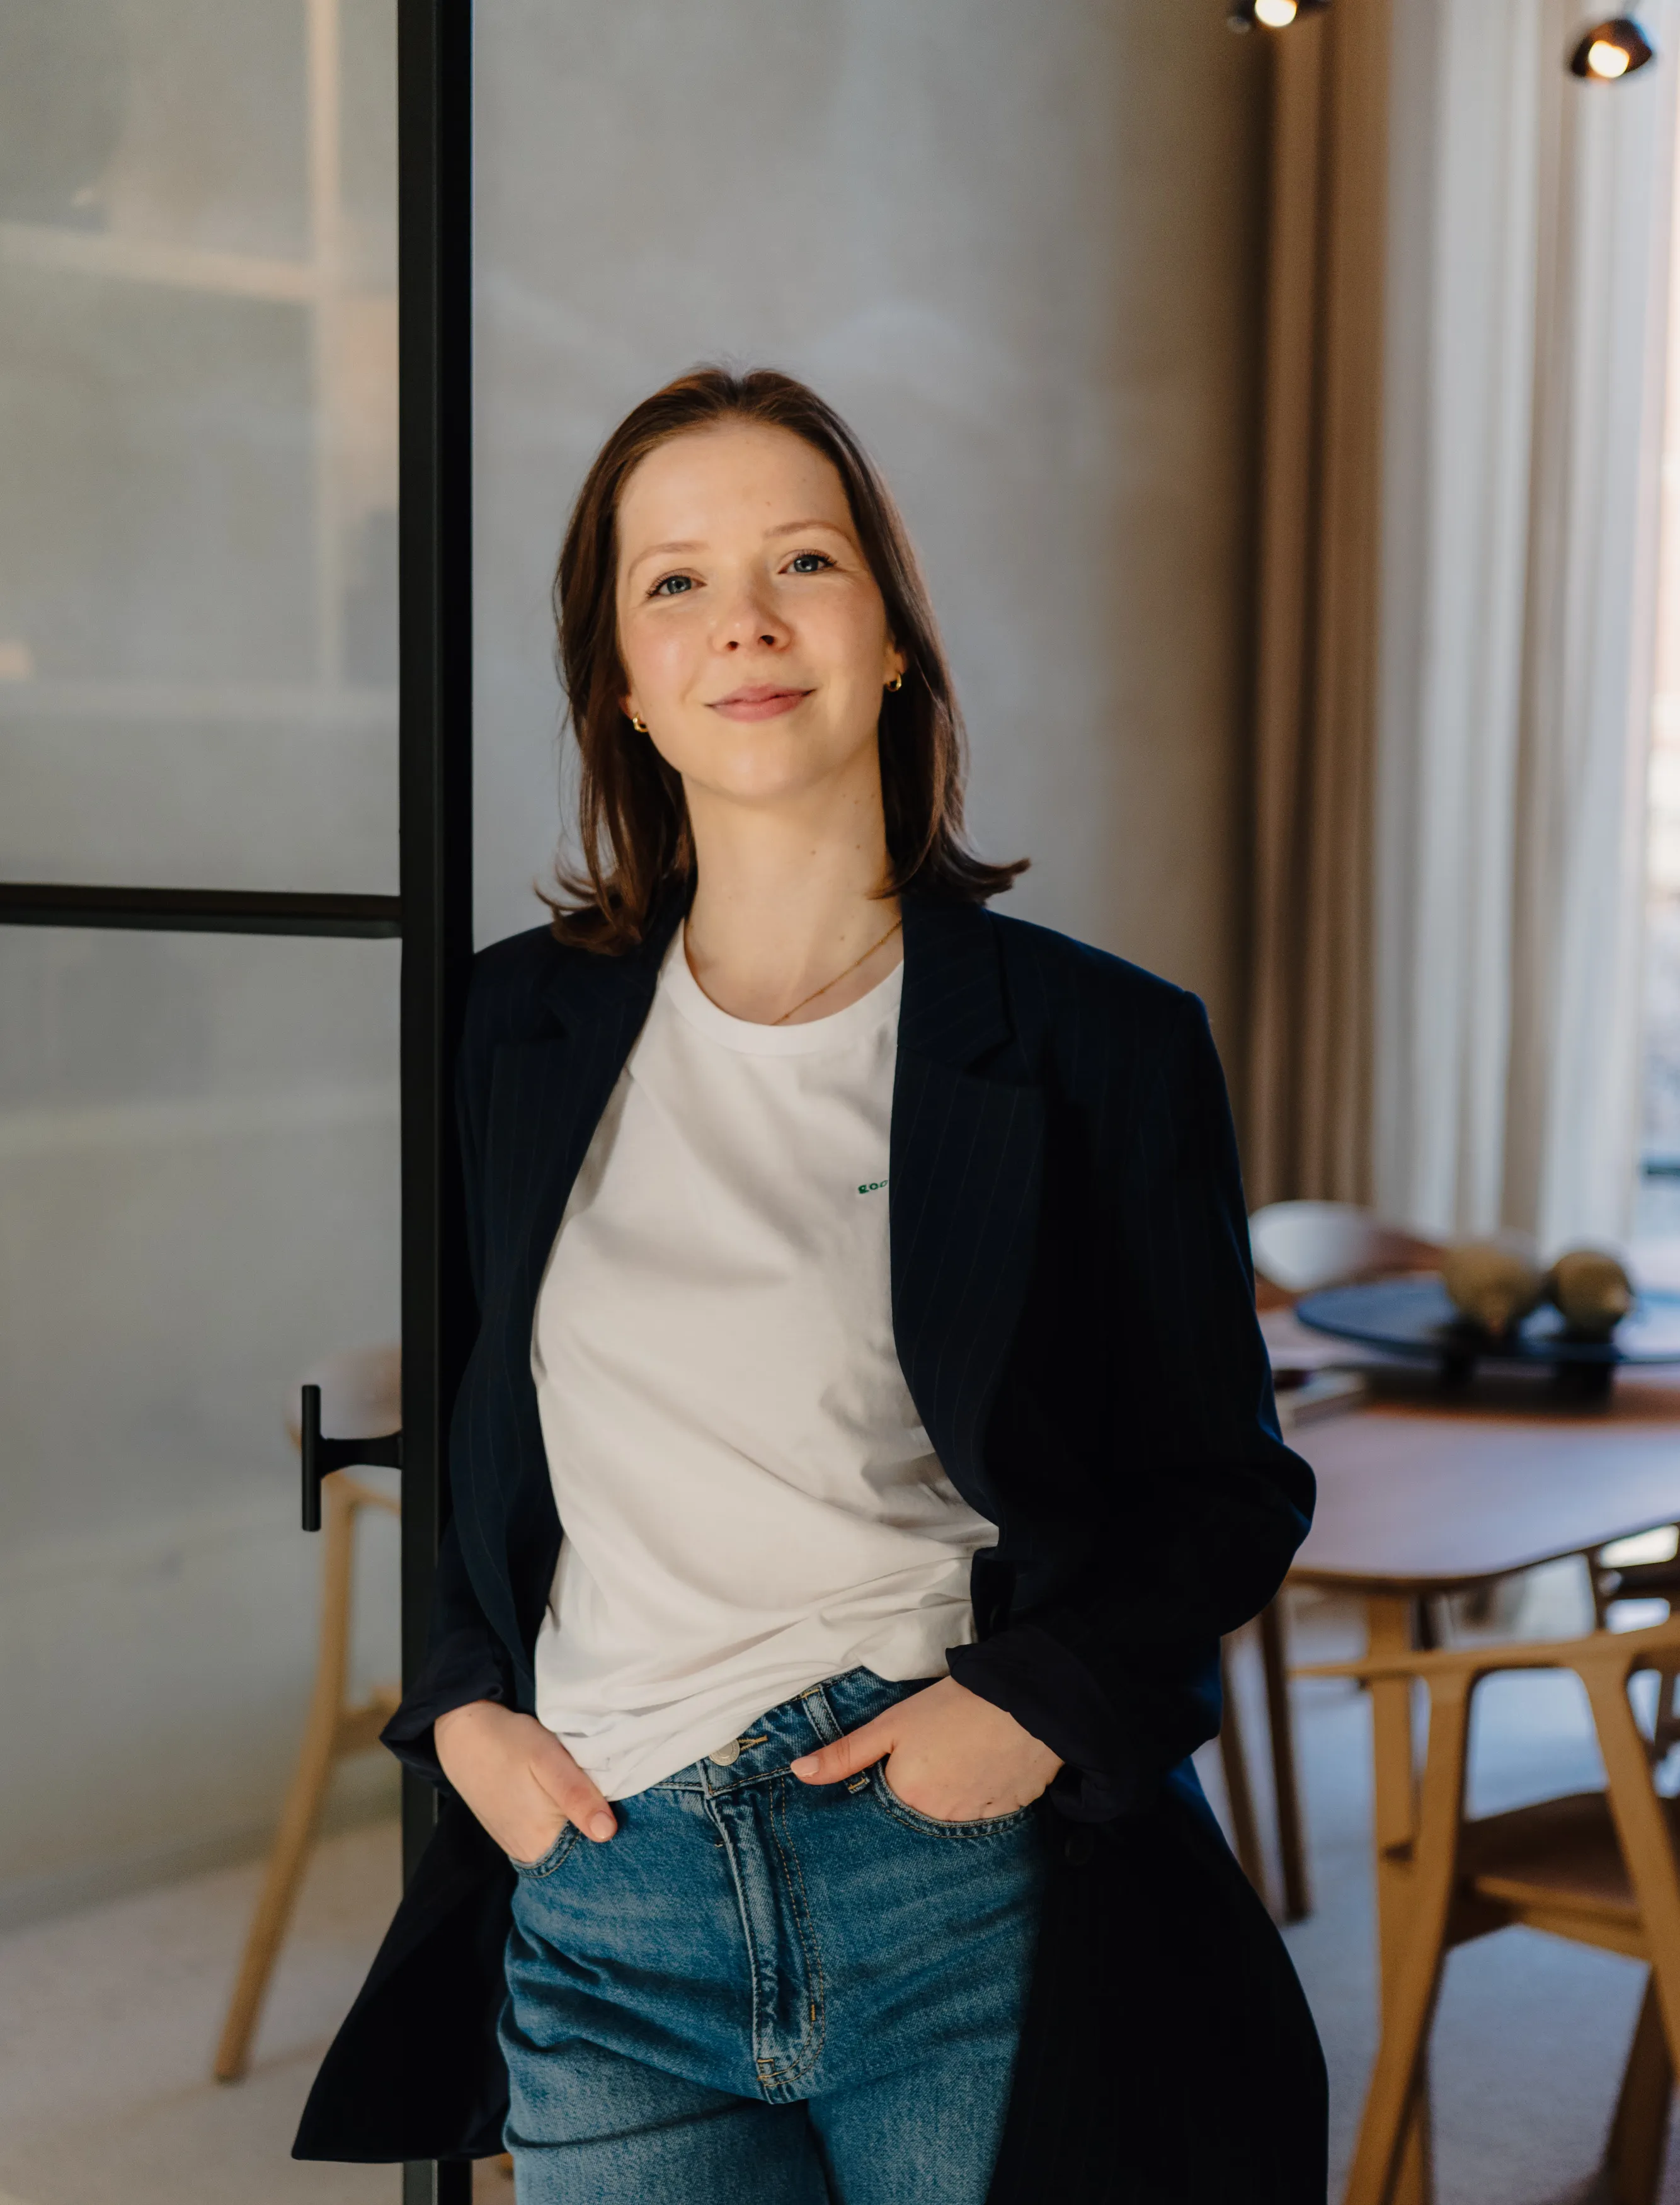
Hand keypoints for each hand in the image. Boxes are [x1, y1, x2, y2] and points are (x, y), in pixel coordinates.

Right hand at [434, 1699, 616, 1861]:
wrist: (462, 1733)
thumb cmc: (507, 1742)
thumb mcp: (547, 1759)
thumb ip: (577, 1794)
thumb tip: (608, 1832)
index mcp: (540, 1842)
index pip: (591, 1862)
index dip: (618, 1847)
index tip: (639, 1830)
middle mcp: (529, 1854)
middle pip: (580, 1857)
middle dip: (603, 1836)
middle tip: (627, 1810)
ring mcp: (520, 1846)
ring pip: (566, 1847)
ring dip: (585, 1830)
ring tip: (607, 1807)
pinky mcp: (514, 1833)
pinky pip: (550, 1839)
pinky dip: (567, 1826)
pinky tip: (579, 1807)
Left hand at [789, 1676, 1060, 1821]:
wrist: (1025, 1698)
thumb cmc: (953, 1705)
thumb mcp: (891, 1724)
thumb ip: (846, 1754)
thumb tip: (800, 1772)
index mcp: (907, 1800)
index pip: (883, 1816)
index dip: (888, 1793)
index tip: (899, 1773)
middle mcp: (940, 1821)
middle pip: (919, 1820)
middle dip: (920, 1800)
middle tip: (934, 1762)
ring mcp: (978, 1821)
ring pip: (953, 1821)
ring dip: (952, 1800)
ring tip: (959, 1762)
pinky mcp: (1011, 1813)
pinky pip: (987, 1817)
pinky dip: (982, 1798)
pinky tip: (984, 1769)